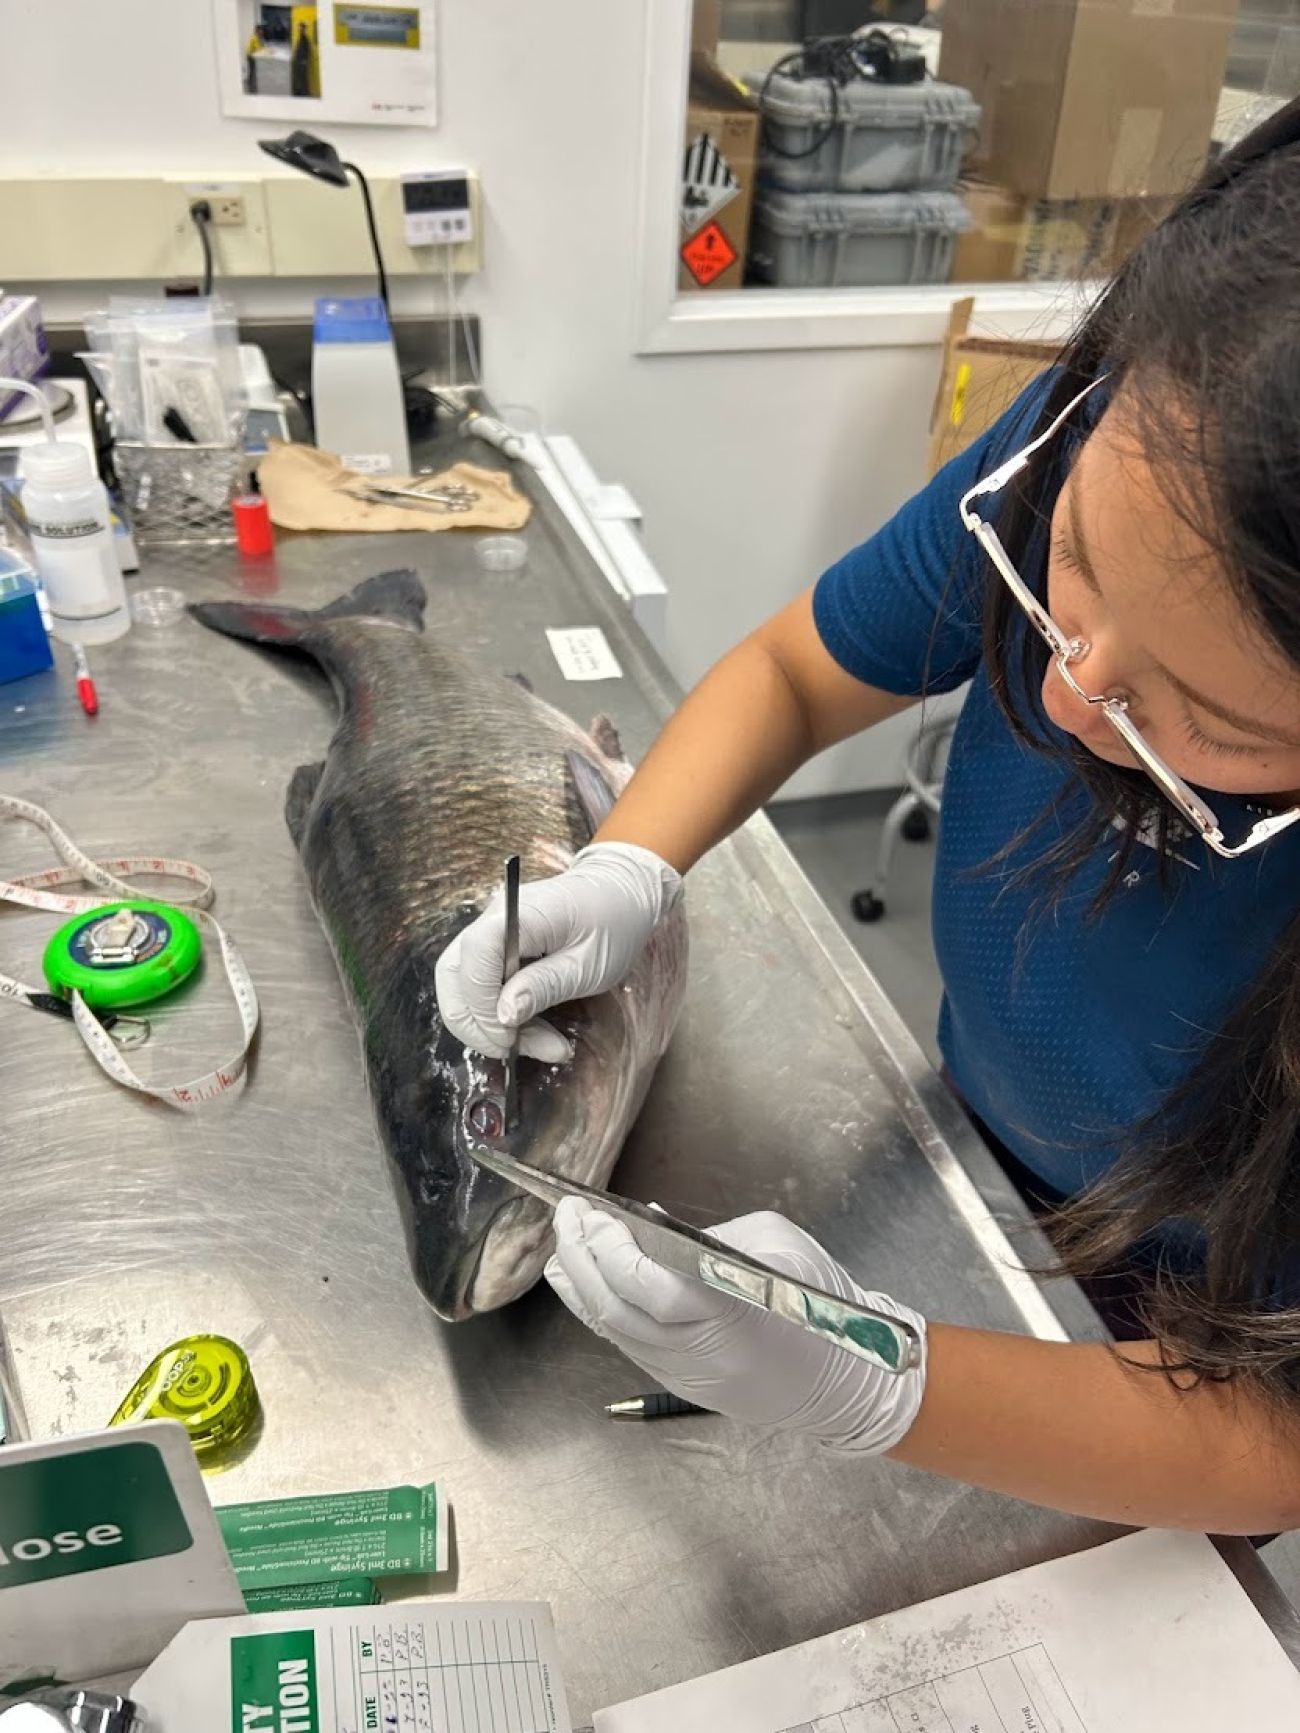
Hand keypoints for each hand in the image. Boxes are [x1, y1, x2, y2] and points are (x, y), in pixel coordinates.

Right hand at [434, 842, 682, 1060]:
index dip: (481, 1003)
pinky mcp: (496, 947)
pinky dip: (498, 1014)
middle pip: (453, 974)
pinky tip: (533, 1031)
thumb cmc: (615, 924)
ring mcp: (491, 930)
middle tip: (515, 1050)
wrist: (622, 893)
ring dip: (488, 1025)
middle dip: (475, 1023)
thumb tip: (504, 1015)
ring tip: (538, 1045)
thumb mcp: (590, 964)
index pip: (475, 955)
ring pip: (461, 985)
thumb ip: (546, 986)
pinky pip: (480, 984)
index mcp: (520, 912)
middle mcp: (494, 917)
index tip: (508, 1037)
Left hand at [545, 1199, 926, 1453]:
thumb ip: (707, 1236)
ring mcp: (686, 1373)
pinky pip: (625, 1342)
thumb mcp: (776, 1244)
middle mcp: (700, 1350)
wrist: (846, 1380)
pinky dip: (595, 1307)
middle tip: (568, 1216)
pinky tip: (579, 1280)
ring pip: (613, 1330)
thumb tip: (648, 1224)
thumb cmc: (819, 1299)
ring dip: (580, 1283)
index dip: (612, 1249)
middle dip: (584, 1258)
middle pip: (619, 1308)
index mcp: (731, 1309)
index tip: (593, 1212)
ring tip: (564, 1243)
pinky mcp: (679, 1382)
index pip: (651, 1285)